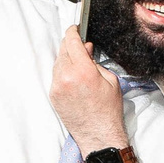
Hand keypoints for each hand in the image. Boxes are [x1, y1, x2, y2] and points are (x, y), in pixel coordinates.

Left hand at [49, 26, 126, 151]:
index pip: (72, 42)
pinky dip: (63, 71)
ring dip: (67, 59)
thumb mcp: (110, 81)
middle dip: (71, 45)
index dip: (73, 32)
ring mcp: (57, 86)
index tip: (75, 28)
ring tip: (80, 64)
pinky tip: (74, 77)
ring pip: (58, 62)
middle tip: (81, 45)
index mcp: (83, 71)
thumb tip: (85, 50)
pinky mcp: (53, 94)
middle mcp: (66, 77)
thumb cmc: (108, 110)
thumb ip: (95, 62)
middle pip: (63, 50)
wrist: (98, 133)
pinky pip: (56, 75)